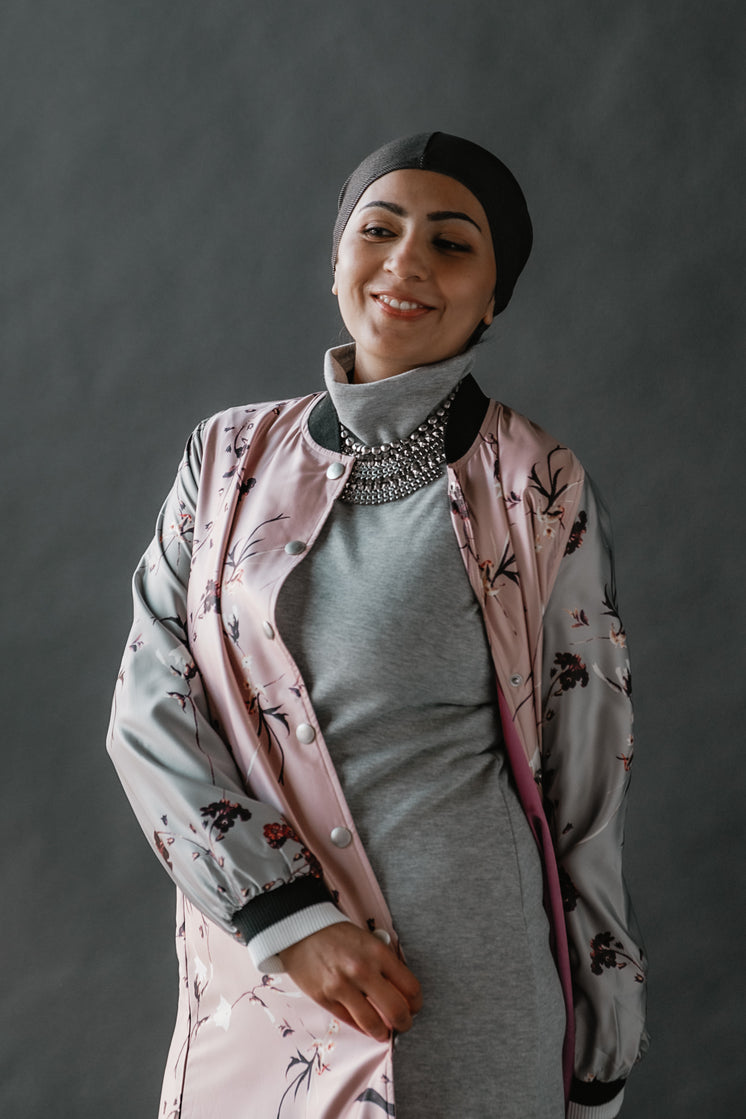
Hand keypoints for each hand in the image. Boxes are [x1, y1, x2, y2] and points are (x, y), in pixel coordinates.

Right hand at [278, 922, 421, 1042]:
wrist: (301, 930)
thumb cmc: (337, 935)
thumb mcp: (367, 941)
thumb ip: (384, 964)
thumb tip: (400, 991)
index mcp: (378, 953)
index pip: (410, 987)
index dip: (416, 1002)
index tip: (414, 1007)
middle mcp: (362, 970)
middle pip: (396, 1010)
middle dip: (404, 1023)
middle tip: (403, 1024)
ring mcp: (342, 986)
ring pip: (373, 1023)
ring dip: (383, 1033)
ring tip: (384, 1033)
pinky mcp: (325, 998)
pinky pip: (350, 1021)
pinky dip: (362, 1028)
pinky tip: (366, 1026)